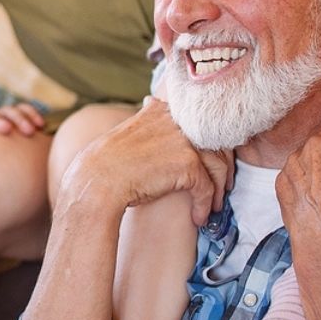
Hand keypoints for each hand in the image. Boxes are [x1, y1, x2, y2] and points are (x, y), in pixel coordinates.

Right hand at [59, 98, 232, 227]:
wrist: (98, 180)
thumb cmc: (109, 161)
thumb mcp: (131, 128)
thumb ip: (149, 118)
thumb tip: (153, 101)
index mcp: (164, 111)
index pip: (202, 126)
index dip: (211, 147)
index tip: (212, 165)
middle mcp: (177, 121)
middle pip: (216, 143)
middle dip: (223, 168)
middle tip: (222, 188)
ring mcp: (184, 141)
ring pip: (217, 166)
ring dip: (219, 189)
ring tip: (213, 206)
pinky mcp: (187, 164)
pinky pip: (207, 187)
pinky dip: (205, 205)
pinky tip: (198, 218)